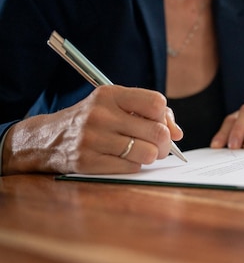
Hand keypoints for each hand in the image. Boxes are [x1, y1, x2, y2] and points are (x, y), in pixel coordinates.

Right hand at [1, 85, 182, 174]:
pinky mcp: (88, 162)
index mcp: (110, 94)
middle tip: (158, 145)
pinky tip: (123, 159)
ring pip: (148, 153)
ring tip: (142, 153)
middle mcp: (101, 114)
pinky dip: (134, 166)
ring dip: (151, 156)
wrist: (47, 138)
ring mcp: (93, 139)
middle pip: (158, 132)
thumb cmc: (93, 120)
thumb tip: (178, 134)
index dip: (164, 117)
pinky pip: (132, 168)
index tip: (158, 123)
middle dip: (164, 143)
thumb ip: (150, 114)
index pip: (157, 103)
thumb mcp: (115, 106)